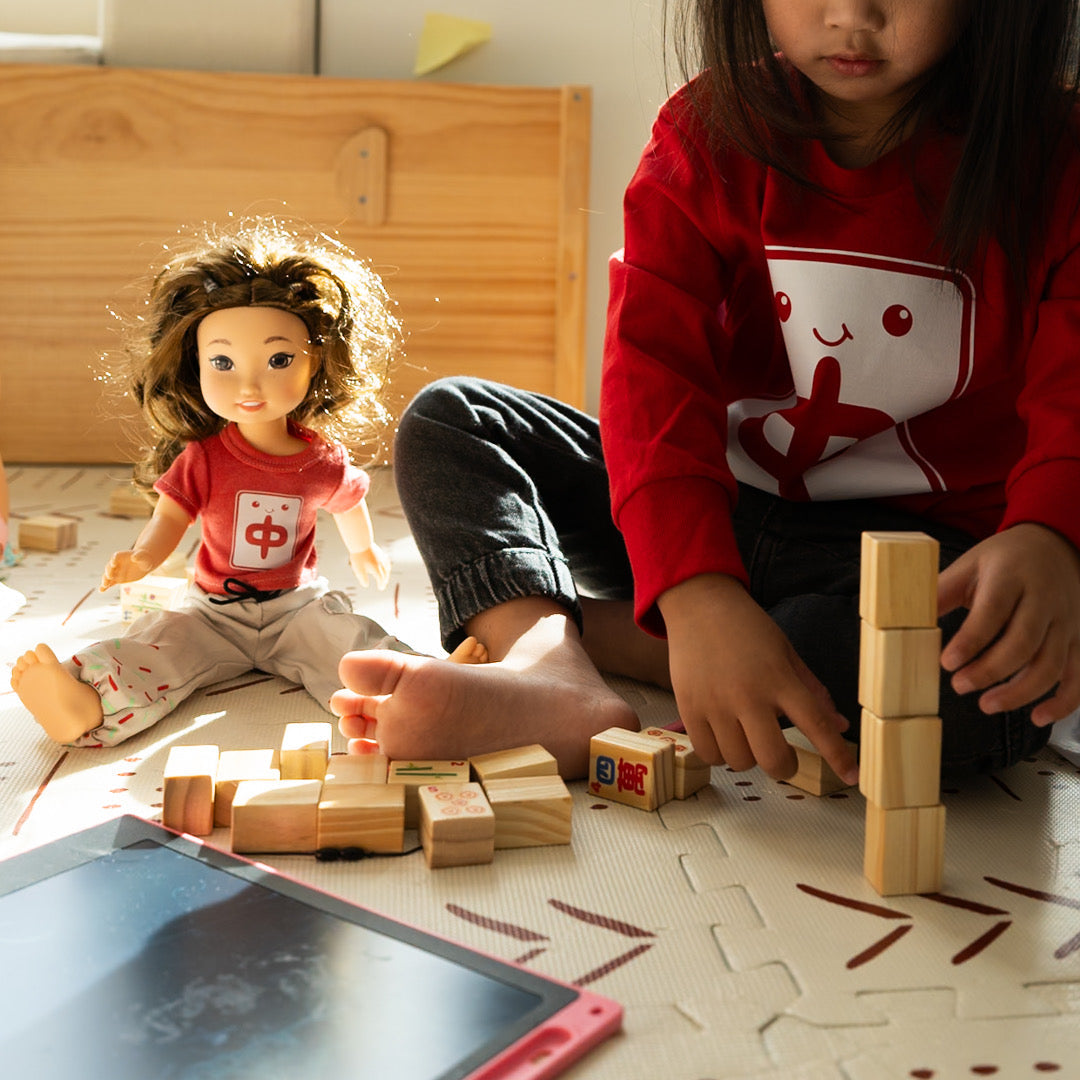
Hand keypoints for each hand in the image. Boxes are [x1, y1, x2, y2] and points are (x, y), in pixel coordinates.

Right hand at [100, 548, 153, 589]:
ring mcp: (116, 572)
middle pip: (109, 567)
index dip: (114, 560)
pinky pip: (110, 583)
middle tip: (110, 576)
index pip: (115, 557)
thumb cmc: (143, 558)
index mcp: (121, 556)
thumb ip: (138, 557)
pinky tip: (101, 590)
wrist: (143, 564)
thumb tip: (134, 558)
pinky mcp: (117, 579)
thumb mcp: (143, 556)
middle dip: (109, 571)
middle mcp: (116, 564)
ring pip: (108, 576)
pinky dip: (105, 587)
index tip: (114, 564)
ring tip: (104, 585)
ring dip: (105, 580)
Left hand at [349, 544, 390, 588]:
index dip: (381, 584)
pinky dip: (386, 565)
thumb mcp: (358, 570)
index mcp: (376, 569)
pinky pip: (386, 560)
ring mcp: (381, 557)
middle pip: (385, 574)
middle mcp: (381, 564)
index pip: (381, 579)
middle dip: (385, 580)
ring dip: (387, 573)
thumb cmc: (358, 556)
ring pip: (387, 567)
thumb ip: (363, 579)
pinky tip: (384, 563)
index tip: (380, 588)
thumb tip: (366, 585)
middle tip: (383, 584)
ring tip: (386, 575)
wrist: (360, 542)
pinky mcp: (379, 552)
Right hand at [658, 574, 856, 783]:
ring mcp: (715, 704)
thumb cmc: (746, 628)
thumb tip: (839, 725)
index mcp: (779, 678)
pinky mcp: (689, 708)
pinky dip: (720, 754)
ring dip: (749, 758)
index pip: (816, 724)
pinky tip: (724, 738)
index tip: (852, 776)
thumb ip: (812, 691)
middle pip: (773, 758)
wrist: (699, 604)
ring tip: (746, 737)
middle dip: (785, 766)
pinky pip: (708, 754)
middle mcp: (748, 695)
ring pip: (739, 761)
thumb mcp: (786, 652)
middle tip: (783, 756)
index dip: (837, 755)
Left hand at [939, 523, 1079, 724]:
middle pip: (1023, 643)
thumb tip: (903, 617)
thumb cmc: (1006, 559)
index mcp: (1011, 577)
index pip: (992, 613)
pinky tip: (1038, 716)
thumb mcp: (969, 565)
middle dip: (990, 671)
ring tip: (987, 704)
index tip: (946, 662)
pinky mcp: (1078, 639)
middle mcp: (1044, 600)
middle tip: (960, 685)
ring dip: (1020, 692)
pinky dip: (1063, 701)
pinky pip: (1077, 675)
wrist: (1054, 545)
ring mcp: (1066, 622)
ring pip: (1051, 664)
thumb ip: (941, 592)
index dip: (970, 642)